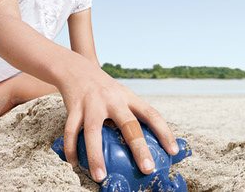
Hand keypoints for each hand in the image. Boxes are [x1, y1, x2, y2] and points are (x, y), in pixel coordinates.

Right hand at [58, 70, 178, 182]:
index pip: (151, 114)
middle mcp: (112, 100)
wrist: (75, 68)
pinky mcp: (73, 108)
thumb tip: (145, 144)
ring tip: (100, 176)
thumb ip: (131, 113)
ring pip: (93, 133)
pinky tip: (75, 163)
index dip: (164, 132)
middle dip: (139, 148)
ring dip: (96, 156)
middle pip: (128, 125)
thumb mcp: (121, 94)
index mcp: (128, 97)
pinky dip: (72, 149)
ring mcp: (91, 104)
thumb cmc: (103, 89)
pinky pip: (71, 132)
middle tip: (147, 169)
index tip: (173, 151)